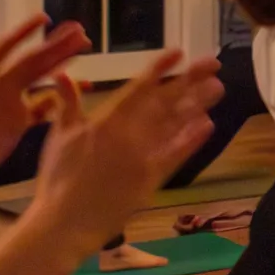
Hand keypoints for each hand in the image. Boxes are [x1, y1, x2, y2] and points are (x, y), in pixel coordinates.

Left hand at [0, 17, 92, 205]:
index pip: (5, 48)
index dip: (23, 33)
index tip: (44, 19)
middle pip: (31, 61)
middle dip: (54, 45)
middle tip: (79, 32)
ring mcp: (11, 104)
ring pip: (41, 79)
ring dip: (61, 64)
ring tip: (82, 50)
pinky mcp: (18, 124)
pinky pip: (44, 107)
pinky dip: (60, 98)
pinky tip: (78, 90)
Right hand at [6, 51, 225, 274]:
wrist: (63, 223)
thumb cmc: (57, 179)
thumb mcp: (58, 136)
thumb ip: (66, 104)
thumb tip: (62, 73)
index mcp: (105, 121)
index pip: (138, 88)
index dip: (159, 68)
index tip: (178, 52)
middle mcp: (129, 135)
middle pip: (164, 102)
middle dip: (189, 81)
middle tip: (213, 63)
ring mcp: (143, 157)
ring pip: (175, 125)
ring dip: (197, 105)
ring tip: (218, 88)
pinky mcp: (151, 179)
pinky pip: (175, 156)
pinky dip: (191, 140)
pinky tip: (208, 124)